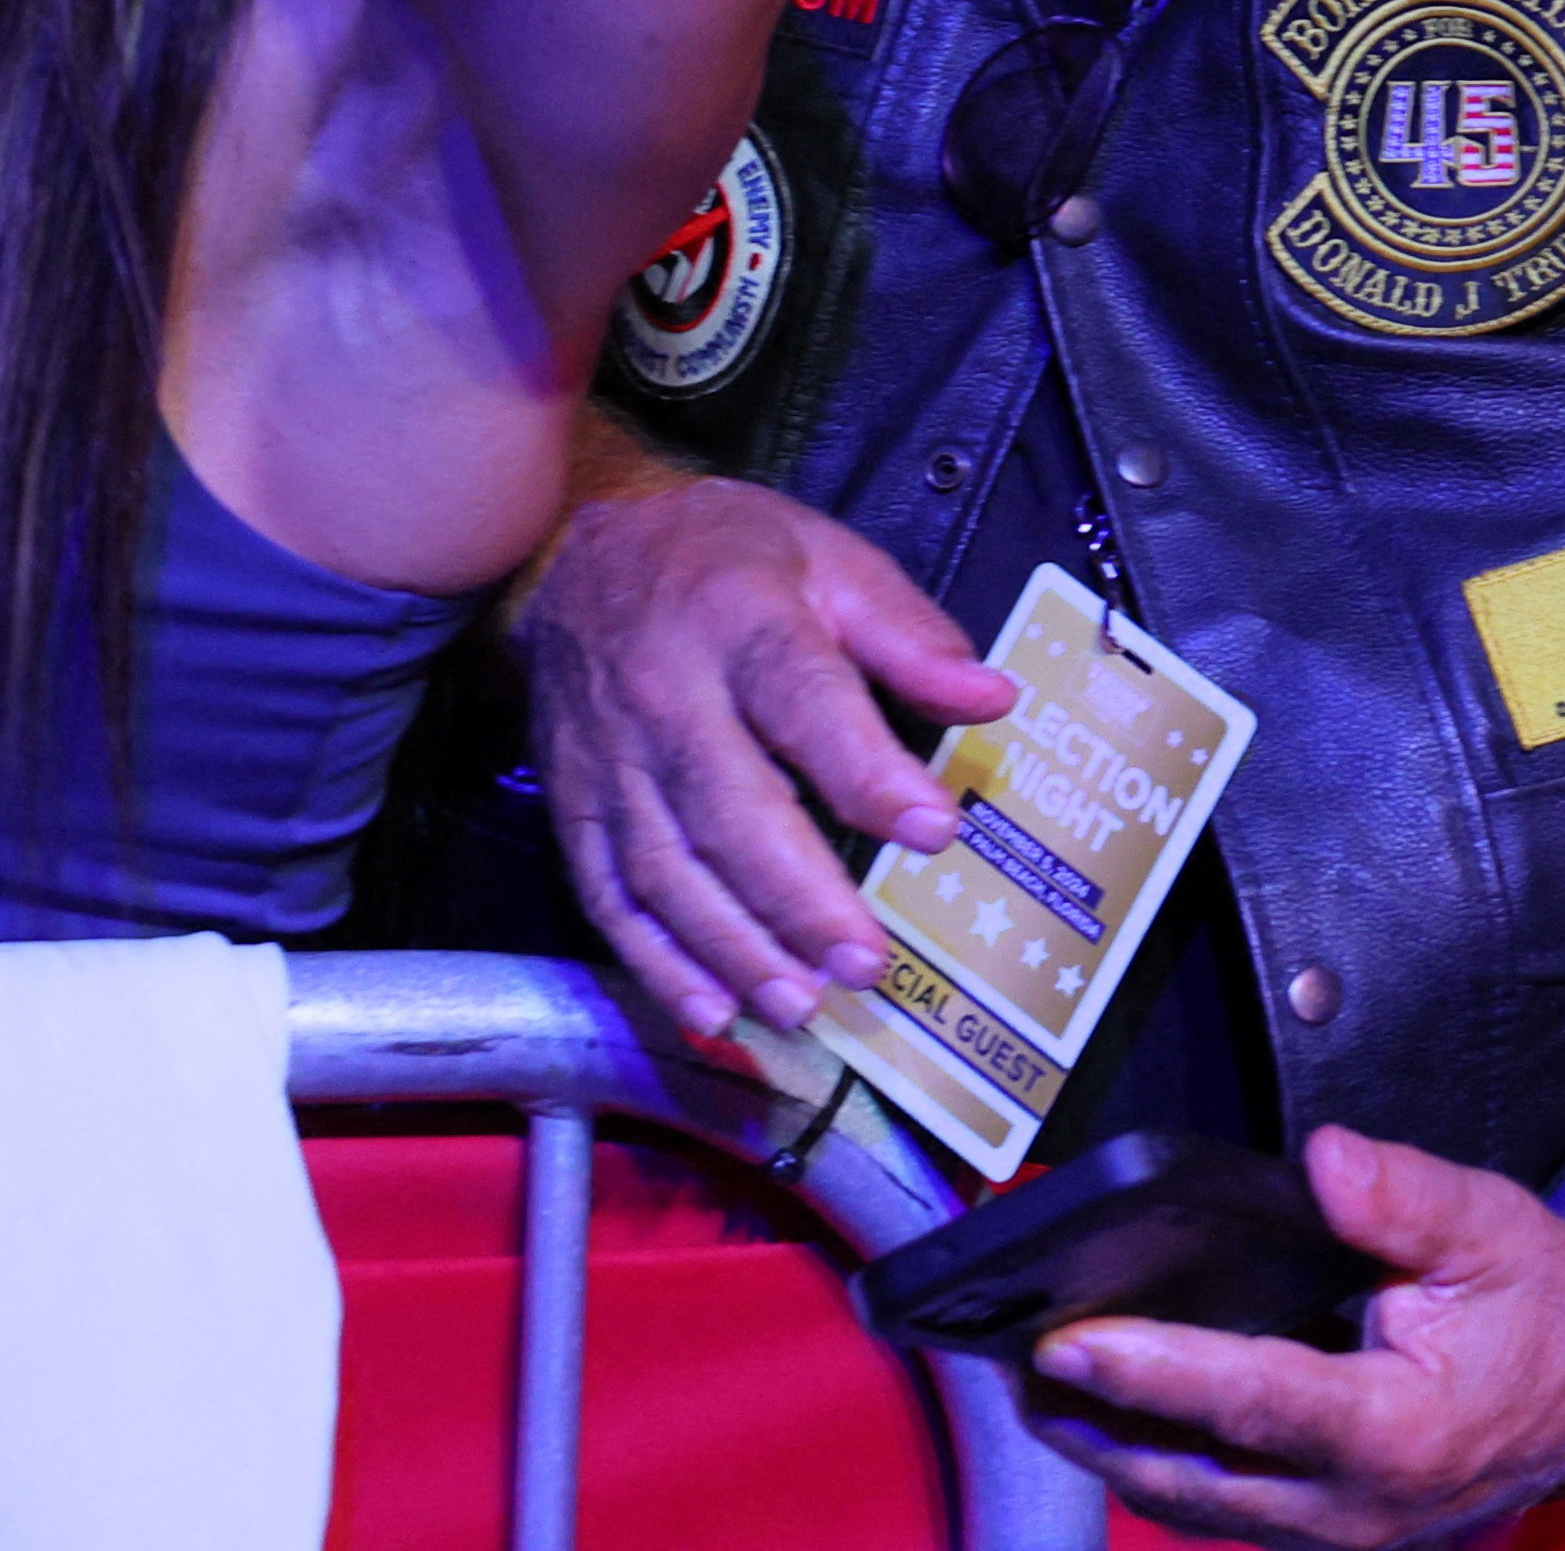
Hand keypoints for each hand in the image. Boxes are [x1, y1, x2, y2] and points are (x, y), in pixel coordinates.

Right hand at [508, 470, 1010, 1037]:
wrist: (571, 555)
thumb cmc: (723, 558)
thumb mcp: (829, 558)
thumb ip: (909, 634)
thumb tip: (993, 698)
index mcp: (741, 621)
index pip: (806, 701)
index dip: (868, 771)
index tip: (934, 831)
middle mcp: (665, 698)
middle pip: (730, 808)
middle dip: (800, 897)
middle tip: (867, 964)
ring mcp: (610, 761)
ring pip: (666, 869)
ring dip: (733, 947)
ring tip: (802, 1005)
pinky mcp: (573, 806)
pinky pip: (607, 895)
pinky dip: (656, 960)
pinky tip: (711, 1009)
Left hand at [1030, 1128, 1564, 1545]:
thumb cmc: (1548, 1299)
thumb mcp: (1490, 1225)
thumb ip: (1402, 1197)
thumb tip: (1326, 1162)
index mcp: (1398, 1429)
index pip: (1246, 1398)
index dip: (1151, 1369)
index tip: (1071, 1341)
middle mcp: (1359, 1504)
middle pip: (1193, 1476)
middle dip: (1098, 1425)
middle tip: (1019, 1369)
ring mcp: (1343, 1533)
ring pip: (1199, 1508)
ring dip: (1118, 1454)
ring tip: (1044, 1397)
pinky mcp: (1333, 1532)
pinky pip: (1227, 1512)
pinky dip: (1167, 1470)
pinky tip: (1124, 1426)